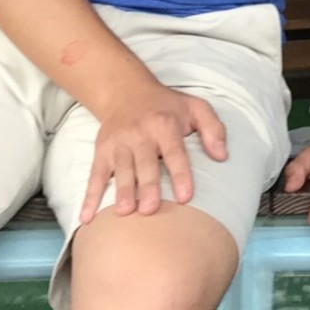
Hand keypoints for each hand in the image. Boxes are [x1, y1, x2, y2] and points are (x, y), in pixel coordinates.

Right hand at [80, 77, 226, 223]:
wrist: (126, 91)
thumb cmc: (167, 106)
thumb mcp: (196, 107)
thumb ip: (213, 129)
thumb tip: (222, 156)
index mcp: (165, 125)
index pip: (175, 152)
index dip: (180, 174)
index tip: (185, 196)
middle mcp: (140, 134)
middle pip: (145, 163)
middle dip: (147, 186)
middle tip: (150, 209)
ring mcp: (119, 144)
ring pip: (121, 170)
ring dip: (121, 191)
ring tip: (124, 212)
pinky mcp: (102, 152)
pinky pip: (95, 176)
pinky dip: (90, 196)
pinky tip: (87, 217)